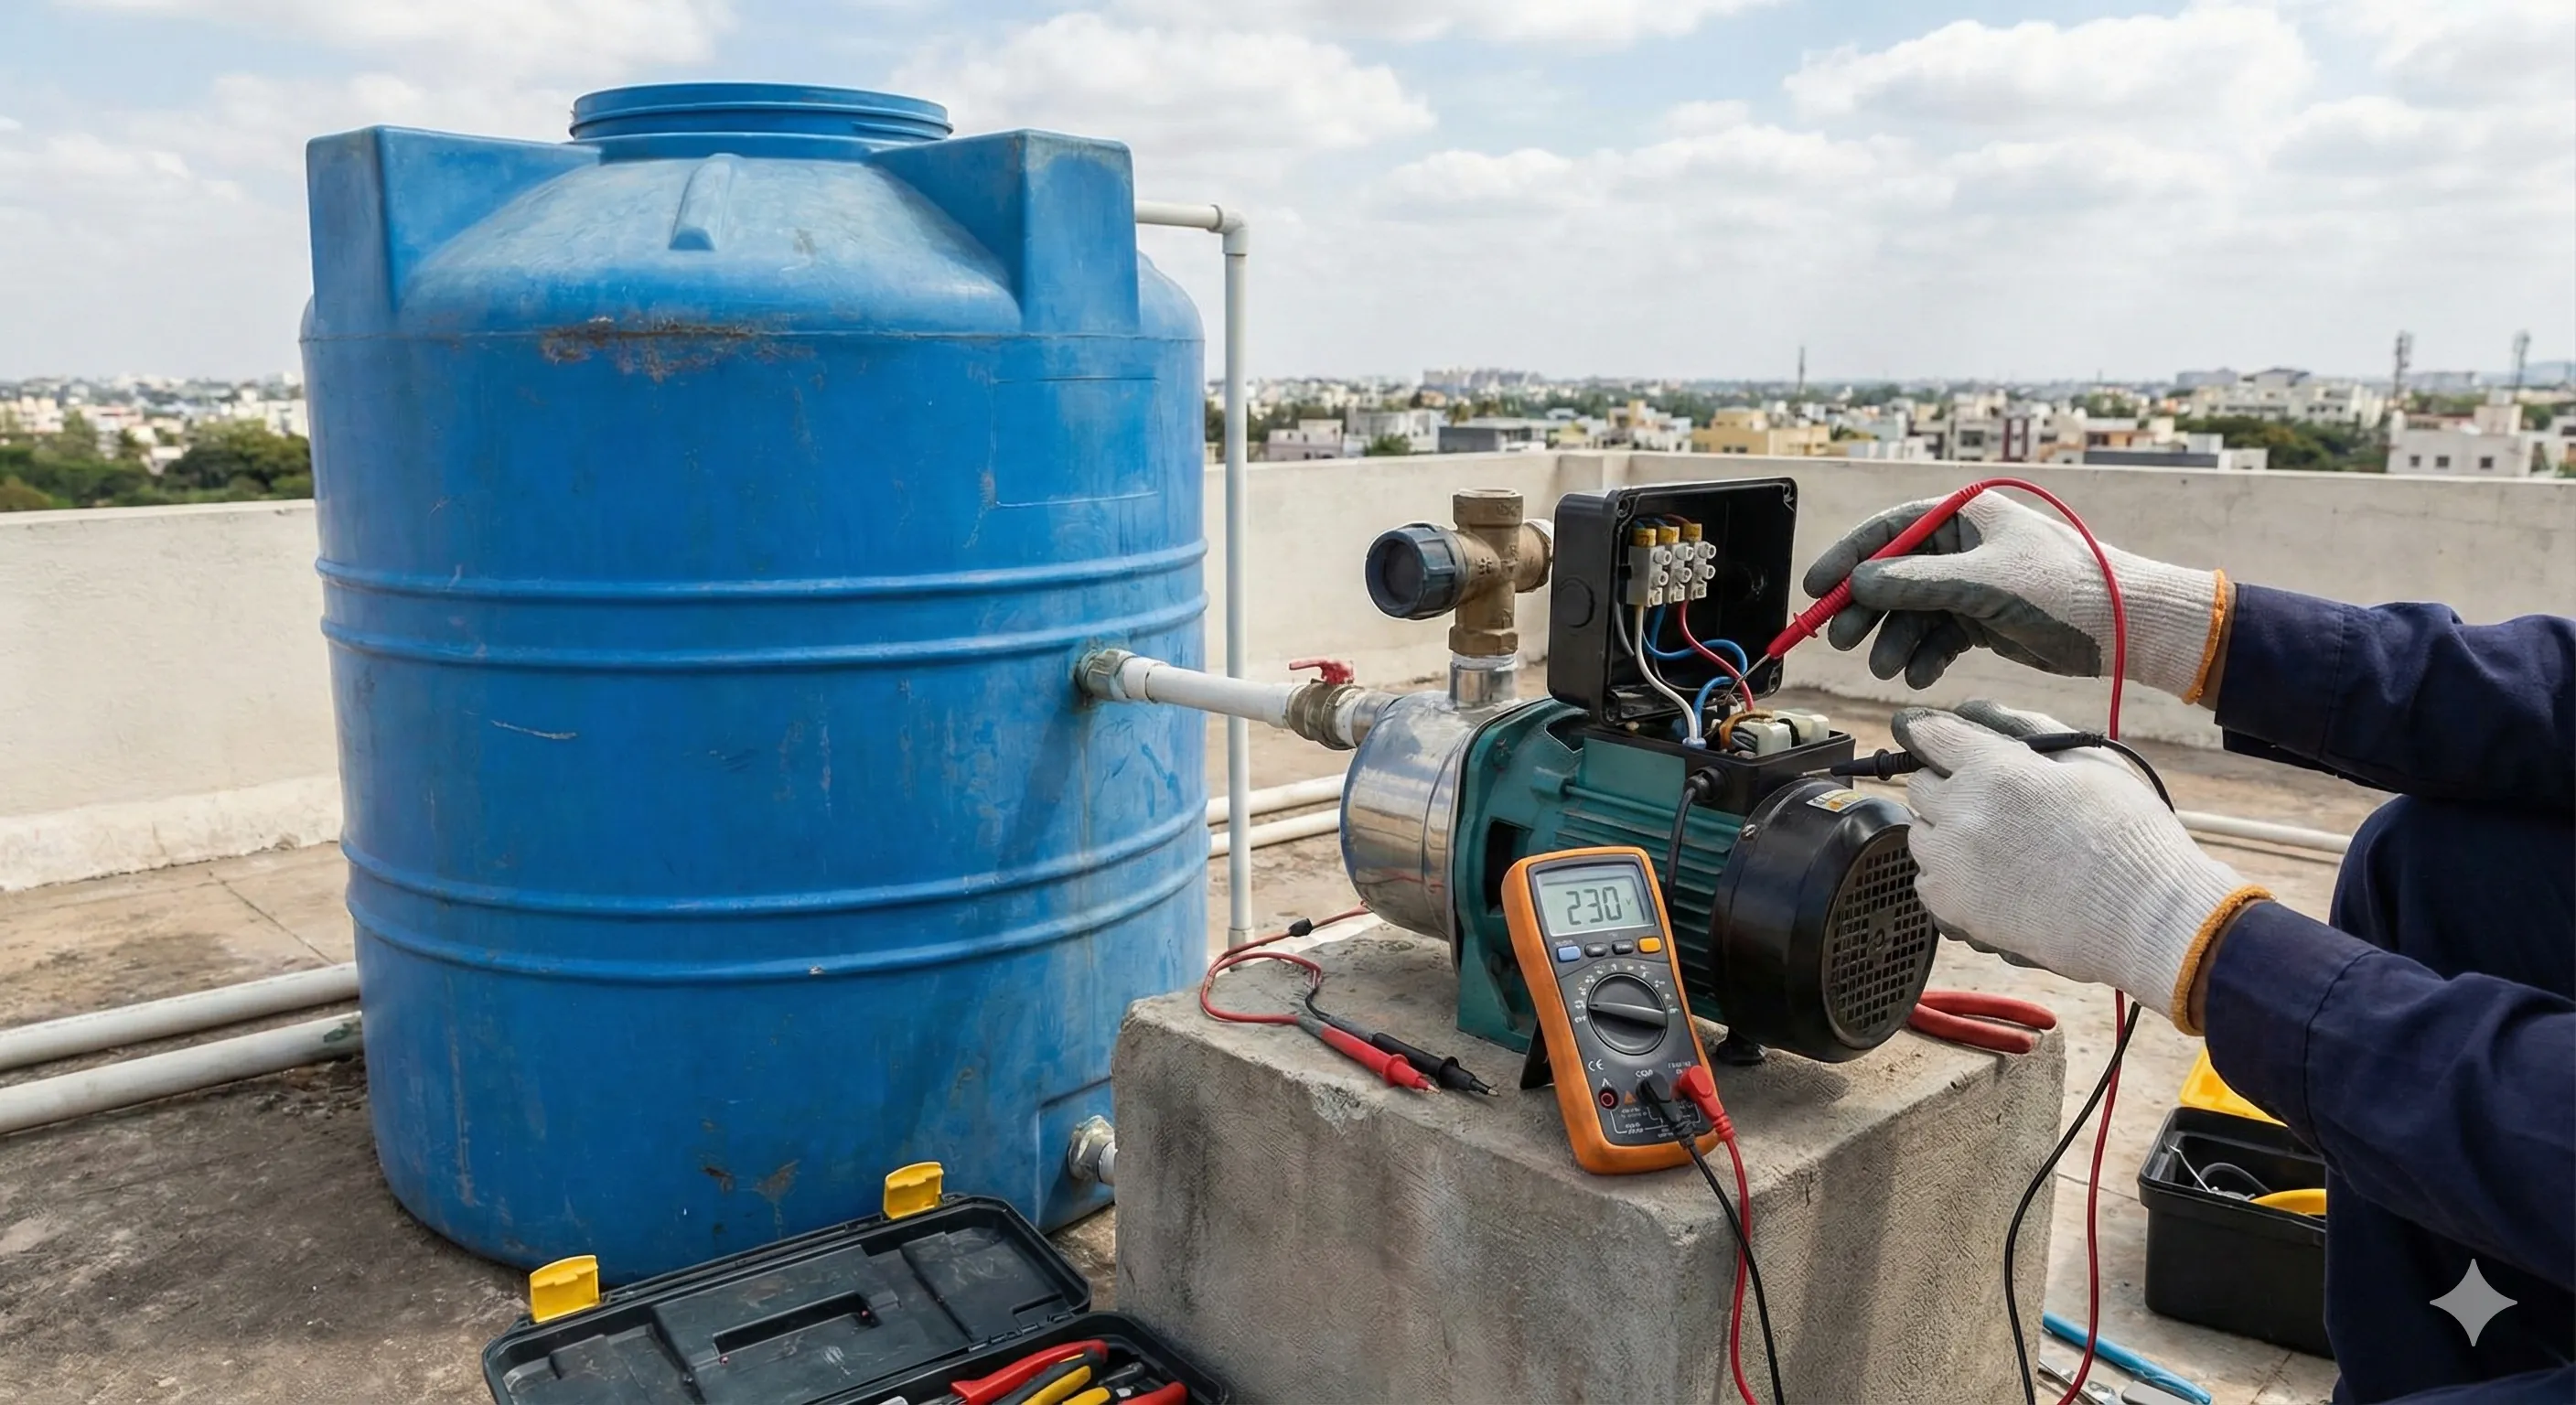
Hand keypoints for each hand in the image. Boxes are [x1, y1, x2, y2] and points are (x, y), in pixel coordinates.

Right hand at [1803, 492, 2225, 698]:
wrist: (2125, 627)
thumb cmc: (2066, 588)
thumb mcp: (1983, 582)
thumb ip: (1916, 583)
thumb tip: (1858, 583)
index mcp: (1963, 516)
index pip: (1889, 530)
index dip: (1848, 557)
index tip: (1816, 588)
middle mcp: (1963, 547)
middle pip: (1893, 576)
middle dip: (1866, 610)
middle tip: (1842, 640)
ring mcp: (1972, 585)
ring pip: (1912, 613)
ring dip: (1894, 642)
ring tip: (1886, 669)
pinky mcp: (1984, 621)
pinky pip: (1938, 638)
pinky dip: (1924, 658)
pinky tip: (1919, 677)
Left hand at [1894, 701, 2266, 1031]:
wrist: (2142, 915)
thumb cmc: (2127, 833)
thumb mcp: (2090, 762)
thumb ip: (2029, 730)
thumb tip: (1978, 711)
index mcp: (1994, 768)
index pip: (1931, 735)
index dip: (1929, 732)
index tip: (1930, 738)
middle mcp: (1962, 812)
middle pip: (1920, 786)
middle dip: (1947, 785)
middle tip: (1989, 801)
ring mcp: (1952, 863)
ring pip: (1920, 835)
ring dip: (1945, 832)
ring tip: (1996, 844)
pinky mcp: (1954, 908)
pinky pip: (1927, 881)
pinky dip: (1947, 876)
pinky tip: (1989, 877)